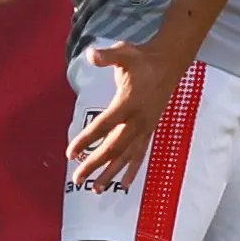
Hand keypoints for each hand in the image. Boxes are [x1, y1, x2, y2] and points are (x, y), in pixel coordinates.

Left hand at [67, 38, 185, 190]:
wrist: (169, 63)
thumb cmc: (142, 58)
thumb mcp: (123, 52)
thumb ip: (106, 56)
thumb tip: (91, 54)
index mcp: (128, 102)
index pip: (103, 126)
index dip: (86, 140)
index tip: (70, 153)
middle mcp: (137, 120)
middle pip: (114, 147)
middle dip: (95, 164)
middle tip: (77, 178)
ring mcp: (145, 127)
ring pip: (127, 156)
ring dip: (111, 173)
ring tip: (96, 188)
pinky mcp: (149, 130)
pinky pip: (139, 154)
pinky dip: (131, 170)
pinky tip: (123, 185)